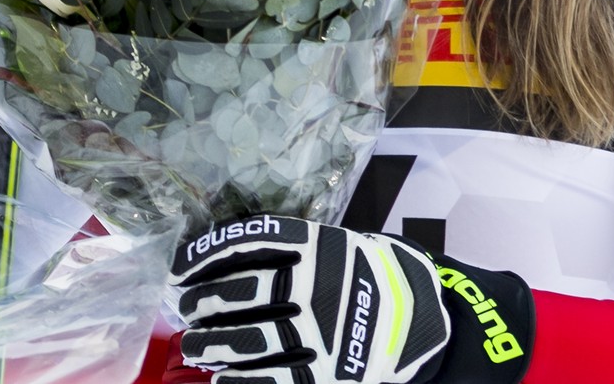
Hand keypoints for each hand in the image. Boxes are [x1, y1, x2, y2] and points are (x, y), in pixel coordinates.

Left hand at [169, 214, 534, 383]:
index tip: (182, 266)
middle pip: (236, 294)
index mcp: (320, 248)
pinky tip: (225, 377)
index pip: (246, 242)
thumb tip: (234, 260)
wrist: (431, 326)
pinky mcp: (322, 376)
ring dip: (209, 345)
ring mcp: (318, 335)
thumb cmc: (383, 280)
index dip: (204, 255)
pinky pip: (265, 381)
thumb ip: (301, 249)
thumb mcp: (347, 247)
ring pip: (242, 342)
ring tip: (196, 347)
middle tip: (185, 308)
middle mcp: (315, 288)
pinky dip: (237, 380)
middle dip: (200, 302)